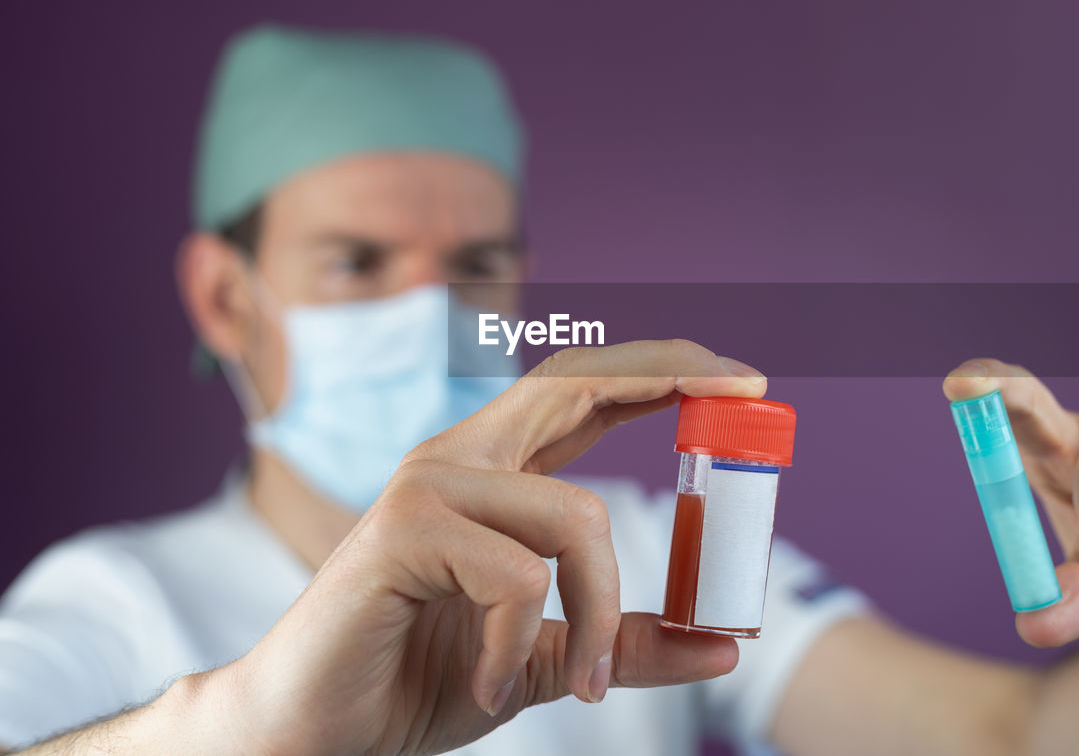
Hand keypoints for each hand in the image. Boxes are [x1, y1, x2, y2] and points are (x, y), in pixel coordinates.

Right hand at [213, 340, 765, 754]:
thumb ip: (623, 641)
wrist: (316, 732)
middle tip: (747, 387)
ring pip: (574, 515)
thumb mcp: (548, 658)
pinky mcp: (401, 531)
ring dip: (600, 614)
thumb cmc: (420, 678)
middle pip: (574, 383)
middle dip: (667, 373)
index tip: (739, 377)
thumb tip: (721, 647)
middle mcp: (459, 459)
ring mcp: (428, 487)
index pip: (581, 393)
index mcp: (492, 472)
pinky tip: (490, 685)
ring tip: (583, 686)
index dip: (657, 372)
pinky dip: (524, 646)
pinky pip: (518, 577)